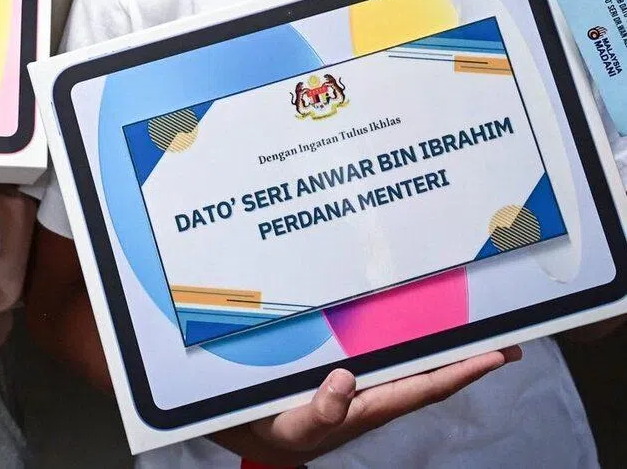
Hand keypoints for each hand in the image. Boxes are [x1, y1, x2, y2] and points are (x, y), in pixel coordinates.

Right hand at [212, 348, 521, 464]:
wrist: (254, 434)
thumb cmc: (275, 429)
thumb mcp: (292, 428)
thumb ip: (319, 413)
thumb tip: (345, 380)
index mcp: (370, 406)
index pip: (426, 387)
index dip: (463, 371)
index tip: (498, 354)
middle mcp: (375, 393)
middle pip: (431, 374)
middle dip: (468, 358)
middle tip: (507, 338)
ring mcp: (363, 383)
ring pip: (412, 364)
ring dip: (443, 349)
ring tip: (472, 329)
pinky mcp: (346, 372)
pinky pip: (386, 354)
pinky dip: (408, 341)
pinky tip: (412, 328)